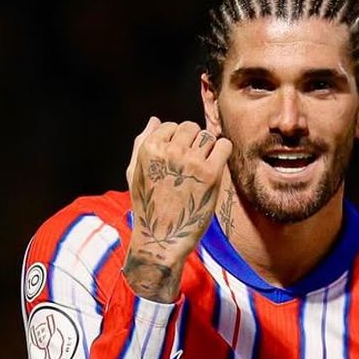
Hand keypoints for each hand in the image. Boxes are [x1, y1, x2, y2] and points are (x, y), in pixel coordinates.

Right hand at [123, 116, 231, 301]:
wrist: (162, 238)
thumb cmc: (148, 207)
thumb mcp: (135, 173)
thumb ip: (141, 143)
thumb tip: (155, 120)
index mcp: (149, 148)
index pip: (170, 125)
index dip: (176, 140)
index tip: (178, 157)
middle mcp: (171, 151)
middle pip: (190, 127)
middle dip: (193, 141)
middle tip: (192, 163)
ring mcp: (192, 162)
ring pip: (207, 136)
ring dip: (207, 148)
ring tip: (202, 168)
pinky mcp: (211, 174)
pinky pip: (224, 146)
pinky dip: (222, 151)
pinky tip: (216, 166)